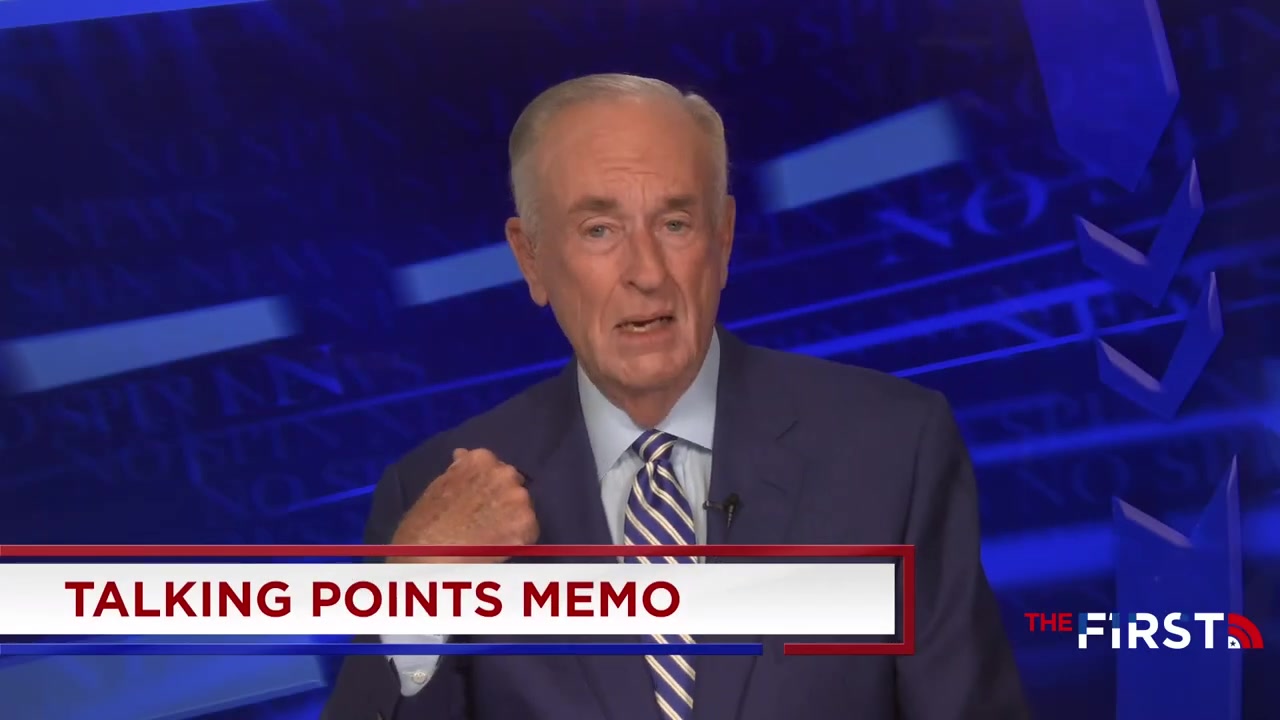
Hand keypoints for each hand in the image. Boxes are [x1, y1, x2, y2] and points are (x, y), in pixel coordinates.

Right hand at [390, 448, 538, 562]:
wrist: (430, 555)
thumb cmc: (426, 522)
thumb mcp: (439, 485)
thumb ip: (459, 469)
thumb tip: (463, 454)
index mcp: (481, 459)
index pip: (497, 467)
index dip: (490, 485)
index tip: (480, 499)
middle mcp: (505, 473)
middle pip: (514, 484)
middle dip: (504, 499)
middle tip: (487, 518)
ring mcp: (519, 499)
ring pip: (523, 508)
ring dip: (512, 518)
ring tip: (491, 534)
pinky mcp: (527, 525)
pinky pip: (528, 531)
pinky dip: (517, 539)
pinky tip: (499, 547)